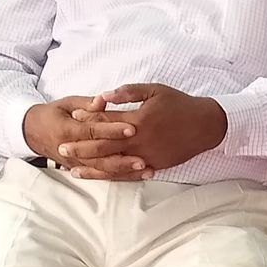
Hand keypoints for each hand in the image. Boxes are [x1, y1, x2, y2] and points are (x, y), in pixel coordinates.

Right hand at [24, 96, 145, 180]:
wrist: (34, 132)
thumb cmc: (54, 114)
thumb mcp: (67, 103)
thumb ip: (86, 103)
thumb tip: (102, 100)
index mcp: (67, 130)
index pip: (92, 131)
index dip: (112, 131)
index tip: (132, 128)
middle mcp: (71, 150)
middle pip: (99, 157)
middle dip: (122, 159)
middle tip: (143, 157)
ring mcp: (76, 163)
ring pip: (102, 170)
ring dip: (125, 172)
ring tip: (146, 170)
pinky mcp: (81, 169)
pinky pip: (101, 176)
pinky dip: (120, 177)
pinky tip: (137, 176)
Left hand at [64, 83, 226, 175]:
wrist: (204, 125)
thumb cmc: (179, 104)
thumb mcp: (154, 90)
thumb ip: (127, 92)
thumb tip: (103, 95)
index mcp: (138, 119)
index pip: (106, 120)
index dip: (88, 117)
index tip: (72, 115)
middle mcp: (139, 141)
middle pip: (104, 145)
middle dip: (81, 147)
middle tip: (61, 148)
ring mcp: (146, 156)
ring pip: (113, 164)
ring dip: (92, 167)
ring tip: (73, 168)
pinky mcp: (152, 166)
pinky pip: (128, 174)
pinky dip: (111, 176)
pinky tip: (99, 176)